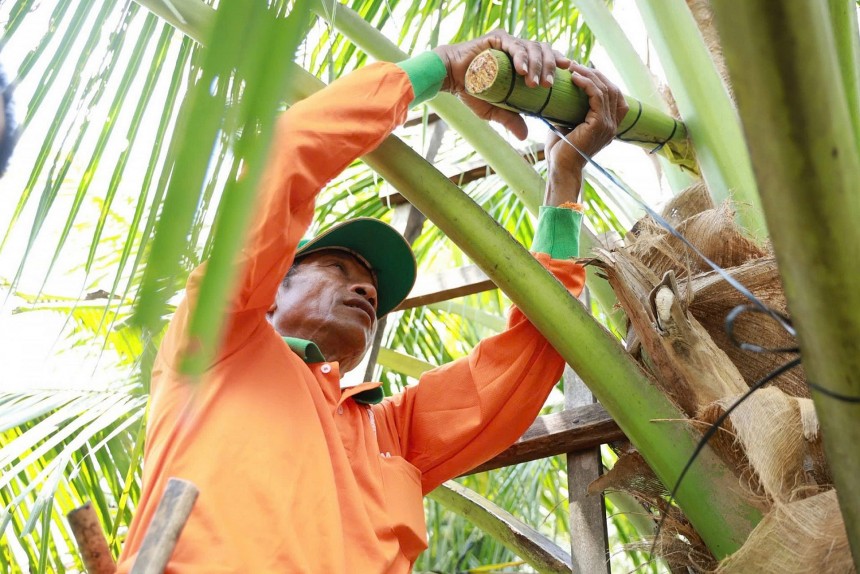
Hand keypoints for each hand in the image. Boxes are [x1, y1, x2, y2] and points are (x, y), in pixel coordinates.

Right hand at [433, 30, 569, 139]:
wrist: (451, 78)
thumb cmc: (473, 91)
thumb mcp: (495, 110)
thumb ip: (511, 119)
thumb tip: (525, 137)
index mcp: (523, 61)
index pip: (547, 58)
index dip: (558, 63)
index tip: (568, 73)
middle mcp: (518, 49)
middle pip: (543, 51)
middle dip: (549, 68)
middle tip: (548, 86)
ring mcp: (508, 42)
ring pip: (531, 47)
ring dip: (536, 64)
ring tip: (534, 83)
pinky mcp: (496, 38)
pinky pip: (513, 45)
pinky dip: (519, 57)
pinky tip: (522, 70)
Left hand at [544, 63, 627, 204]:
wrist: (560, 168)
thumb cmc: (560, 148)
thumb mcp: (567, 123)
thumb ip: (571, 109)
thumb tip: (561, 91)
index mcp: (609, 124)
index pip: (614, 94)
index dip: (600, 79)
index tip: (580, 71)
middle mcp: (613, 124)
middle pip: (612, 88)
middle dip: (594, 73)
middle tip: (574, 65)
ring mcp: (609, 125)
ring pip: (606, 90)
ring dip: (589, 75)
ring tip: (572, 68)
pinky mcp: (600, 125)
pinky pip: (598, 97)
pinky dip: (587, 84)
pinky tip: (574, 78)